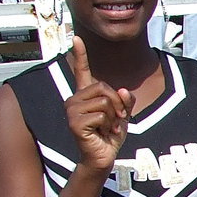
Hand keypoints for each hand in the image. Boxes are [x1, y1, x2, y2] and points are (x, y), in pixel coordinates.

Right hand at [64, 36, 134, 176]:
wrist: (103, 158)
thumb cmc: (110, 136)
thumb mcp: (122, 115)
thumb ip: (124, 101)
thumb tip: (121, 90)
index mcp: (85, 96)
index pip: (81, 71)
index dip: (80, 55)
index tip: (76, 38)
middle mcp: (74, 100)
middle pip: (102, 87)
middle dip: (116, 104)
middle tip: (116, 120)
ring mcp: (72, 110)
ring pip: (103, 101)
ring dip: (113, 117)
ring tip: (108, 128)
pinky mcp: (74, 122)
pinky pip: (101, 114)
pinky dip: (109, 125)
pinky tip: (104, 134)